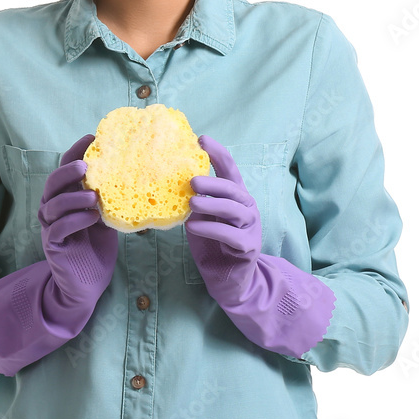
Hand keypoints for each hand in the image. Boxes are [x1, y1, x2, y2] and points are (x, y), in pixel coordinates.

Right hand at [37, 134, 118, 307]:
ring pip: (54, 205)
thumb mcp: (106, 216)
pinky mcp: (53, 244)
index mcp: (66, 196)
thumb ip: (110, 197)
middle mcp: (53, 208)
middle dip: (67, 172)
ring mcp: (50, 226)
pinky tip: (91, 219)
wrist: (87, 283)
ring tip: (93, 196)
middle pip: (54, 183)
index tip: (92, 137)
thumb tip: (137, 172)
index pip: (66, 168)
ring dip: (73, 197)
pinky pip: (59, 228)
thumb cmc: (97, 245)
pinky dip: (75, 221)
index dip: (76, 151)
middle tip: (85, 165)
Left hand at [184, 134, 261, 306]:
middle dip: (214, 182)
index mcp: (235, 196)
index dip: (217, 153)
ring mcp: (250, 227)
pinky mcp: (247, 247)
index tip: (201, 139)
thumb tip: (168, 181)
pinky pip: (231, 235)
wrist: (229, 278)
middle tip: (192, 181)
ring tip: (191, 203)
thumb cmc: (213, 243)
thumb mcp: (201, 216)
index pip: (229, 169)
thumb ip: (194, 200)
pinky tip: (193, 227)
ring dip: (212, 205)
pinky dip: (211, 229)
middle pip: (234, 189)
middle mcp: (246, 207)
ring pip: (235, 210)